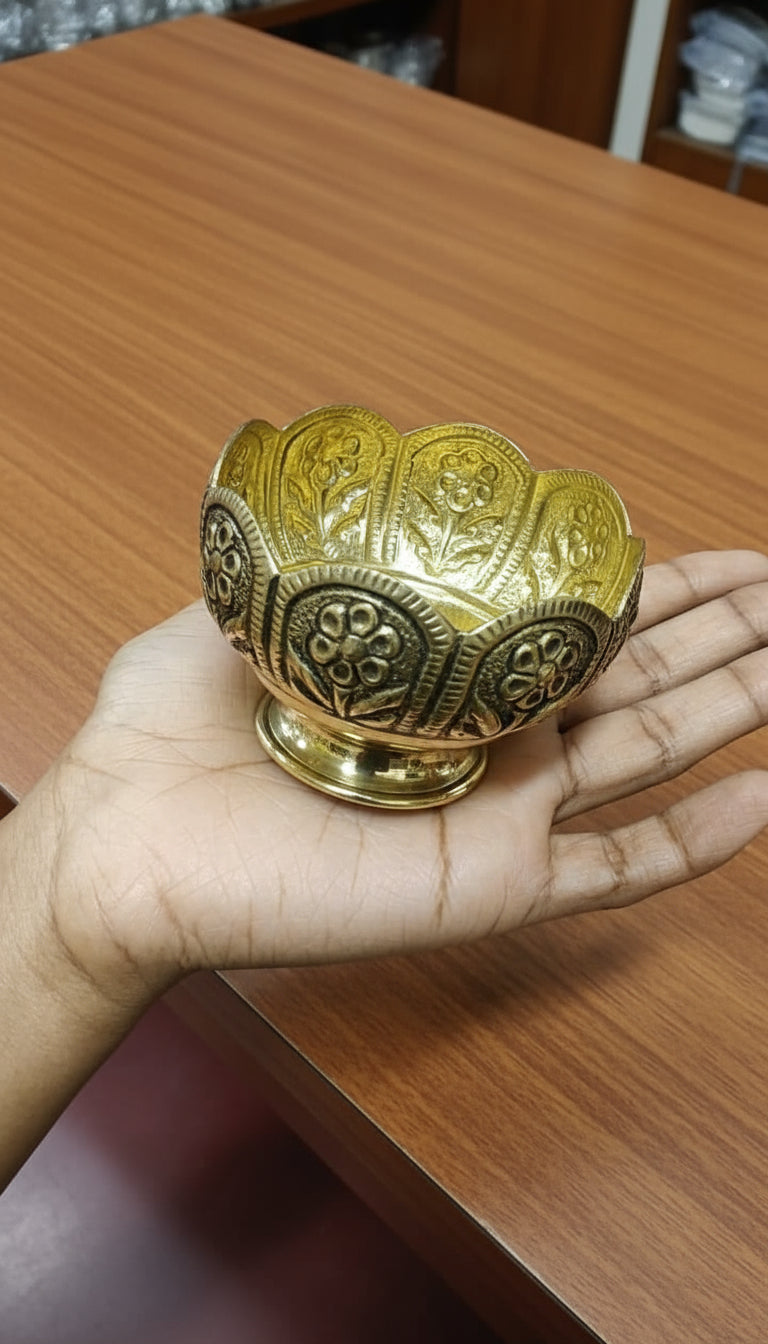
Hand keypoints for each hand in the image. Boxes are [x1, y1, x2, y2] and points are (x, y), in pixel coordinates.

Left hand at [41, 549, 767, 996]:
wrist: (130, 846)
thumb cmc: (169, 733)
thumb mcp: (249, 607)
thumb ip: (321, 561)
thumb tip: (364, 499)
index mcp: (448, 671)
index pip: (579, 623)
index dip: (661, 589)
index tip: (730, 558)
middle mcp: (492, 736)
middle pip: (641, 677)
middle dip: (726, 634)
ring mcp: (503, 810)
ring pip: (654, 754)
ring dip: (739, 707)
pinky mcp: (495, 882)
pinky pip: (618, 866)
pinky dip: (697, 841)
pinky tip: (766, 798)